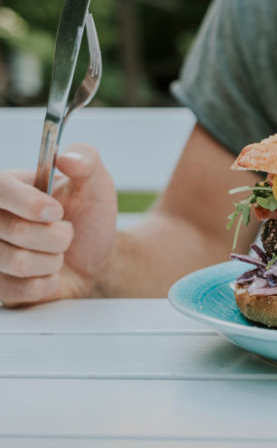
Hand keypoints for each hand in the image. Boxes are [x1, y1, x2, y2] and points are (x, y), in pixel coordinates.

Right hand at [0, 144, 116, 305]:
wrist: (95, 259)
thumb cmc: (89, 218)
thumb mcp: (97, 185)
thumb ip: (87, 161)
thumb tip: (67, 158)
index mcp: (8, 187)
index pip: (0, 189)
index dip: (29, 203)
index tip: (57, 211)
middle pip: (15, 230)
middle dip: (58, 236)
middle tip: (66, 232)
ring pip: (19, 262)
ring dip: (54, 260)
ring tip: (57, 252)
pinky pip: (22, 290)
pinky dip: (48, 283)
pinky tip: (49, 273)